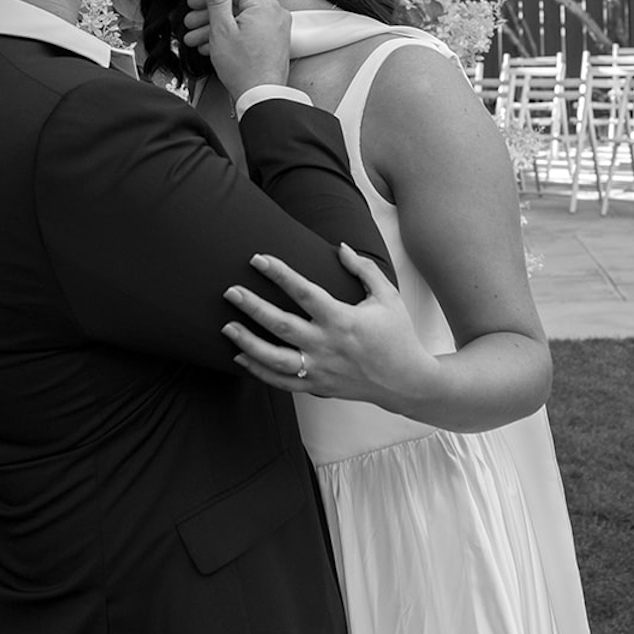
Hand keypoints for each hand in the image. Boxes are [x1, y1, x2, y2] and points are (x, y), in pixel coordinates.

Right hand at [195, 0, 291, 105]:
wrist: (260, 96)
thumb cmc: (242, 67)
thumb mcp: (221, 28)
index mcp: (264, 5)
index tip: (192, 4)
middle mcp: (274, 13)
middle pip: (235, 5)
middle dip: (208, 15)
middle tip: (190, 23)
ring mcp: (276, 28)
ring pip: (240, 20)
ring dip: (215, 28)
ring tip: (195, 39)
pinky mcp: (273, 42)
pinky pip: (249, 31)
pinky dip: (230, 36)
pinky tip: (211, 47)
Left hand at [221, 243, 440, 413]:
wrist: (406, 382)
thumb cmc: (398, 335)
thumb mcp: (388, 296)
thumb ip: (363, 269)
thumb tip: (341, 247)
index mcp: (343, 319)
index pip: (303, 292)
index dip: (279, 274)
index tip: (258, 259)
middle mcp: (327, 345)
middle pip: (281, 324)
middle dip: (252, 307)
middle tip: (229, 291)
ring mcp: (320, 368)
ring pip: (275, 358)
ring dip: (248, 342)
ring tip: (227, 327)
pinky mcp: (318, 386)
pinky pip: (282, 382)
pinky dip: (259, 371)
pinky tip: (241, 357)